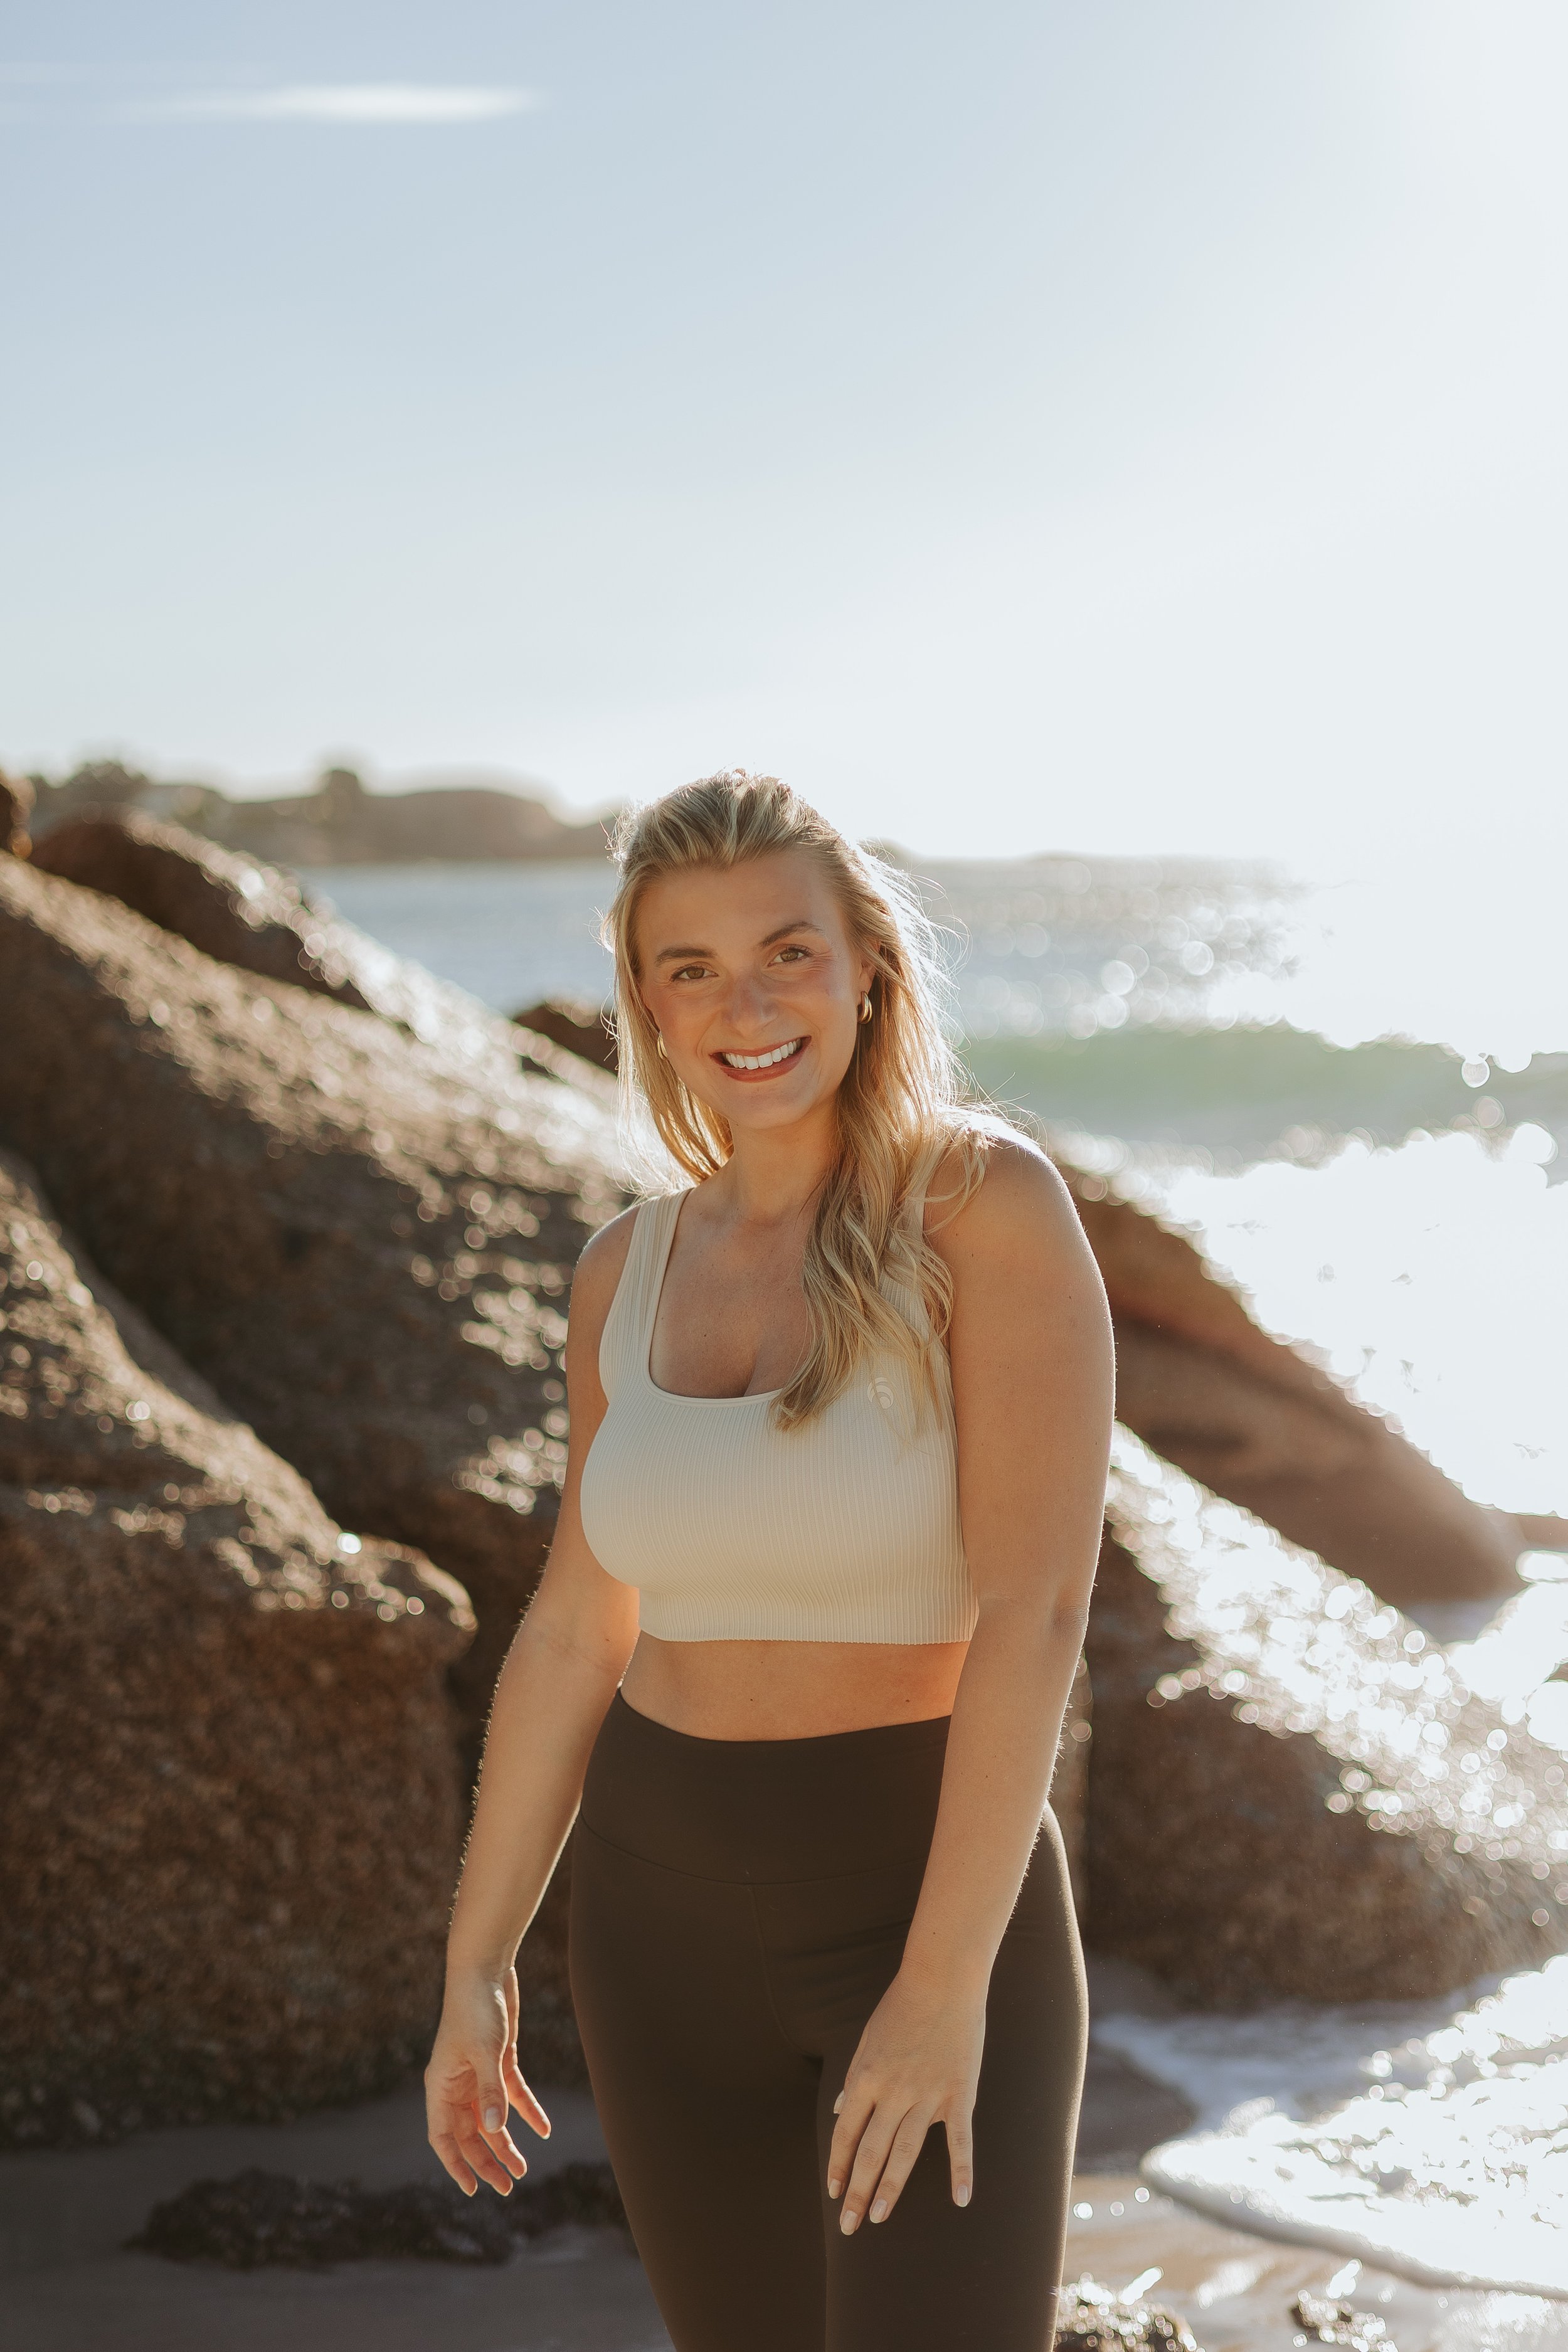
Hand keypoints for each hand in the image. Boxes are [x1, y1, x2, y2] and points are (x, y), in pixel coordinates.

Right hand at [425, 1964, 551, 2195]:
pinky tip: (543, 2129)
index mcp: (441, 2085)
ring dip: (506, 2142)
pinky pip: (512, 2093)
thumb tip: (494, 2130)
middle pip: (470, 2133)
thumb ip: (490, 2091)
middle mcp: (457, 2084)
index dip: (455, 2164)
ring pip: (492, 2117)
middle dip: (487, 2160)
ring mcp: (478, 2072)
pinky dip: (527, 2110)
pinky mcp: (500, 2059)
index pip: (443, 2136)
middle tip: (508, 2186)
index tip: (472, 2190)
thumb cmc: (476, 2008)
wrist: (486, 1968)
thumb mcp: (485, 2051)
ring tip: (523, 2168)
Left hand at [826, 1969, 984, 2232]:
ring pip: (906, 2152)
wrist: (943, 1979)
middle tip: (849, 2226)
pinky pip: (959, 2140)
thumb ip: (856, 2076)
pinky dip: (961, 2171)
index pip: (847, 2133)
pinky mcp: (959, 2094)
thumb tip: (842, 2110)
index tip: (832, 2193)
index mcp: (868, 2077)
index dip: (838, 2165)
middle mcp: (895, 2092)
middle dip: (858, 2191)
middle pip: (872, 2151)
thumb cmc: (902, 2005)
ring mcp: (929, 2095)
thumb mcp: (868, 2037)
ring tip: (880, 2217)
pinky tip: (960, 2200)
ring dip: (891, 2188)